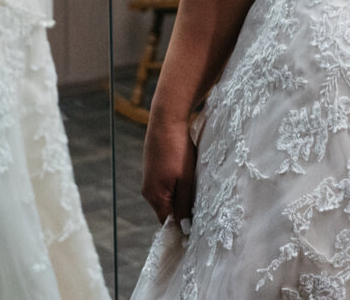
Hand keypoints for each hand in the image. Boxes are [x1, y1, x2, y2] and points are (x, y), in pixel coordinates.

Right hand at [140, 106, 197, 222]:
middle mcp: (148, 191)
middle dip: (182, 212)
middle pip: (166, 211)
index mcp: (155, 196)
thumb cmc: (178, 150)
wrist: (166, 121)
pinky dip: (175, 186)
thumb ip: (184, 205)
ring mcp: (148, 180)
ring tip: (194, 188)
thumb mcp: (186, 180)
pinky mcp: (152, 170)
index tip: (198, 228)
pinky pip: (164, 187)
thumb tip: (184, 228)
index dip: (182, 227)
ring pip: (166, 198)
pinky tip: (185, 176)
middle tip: (201, 207)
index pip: (167, 223)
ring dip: (179, 197)